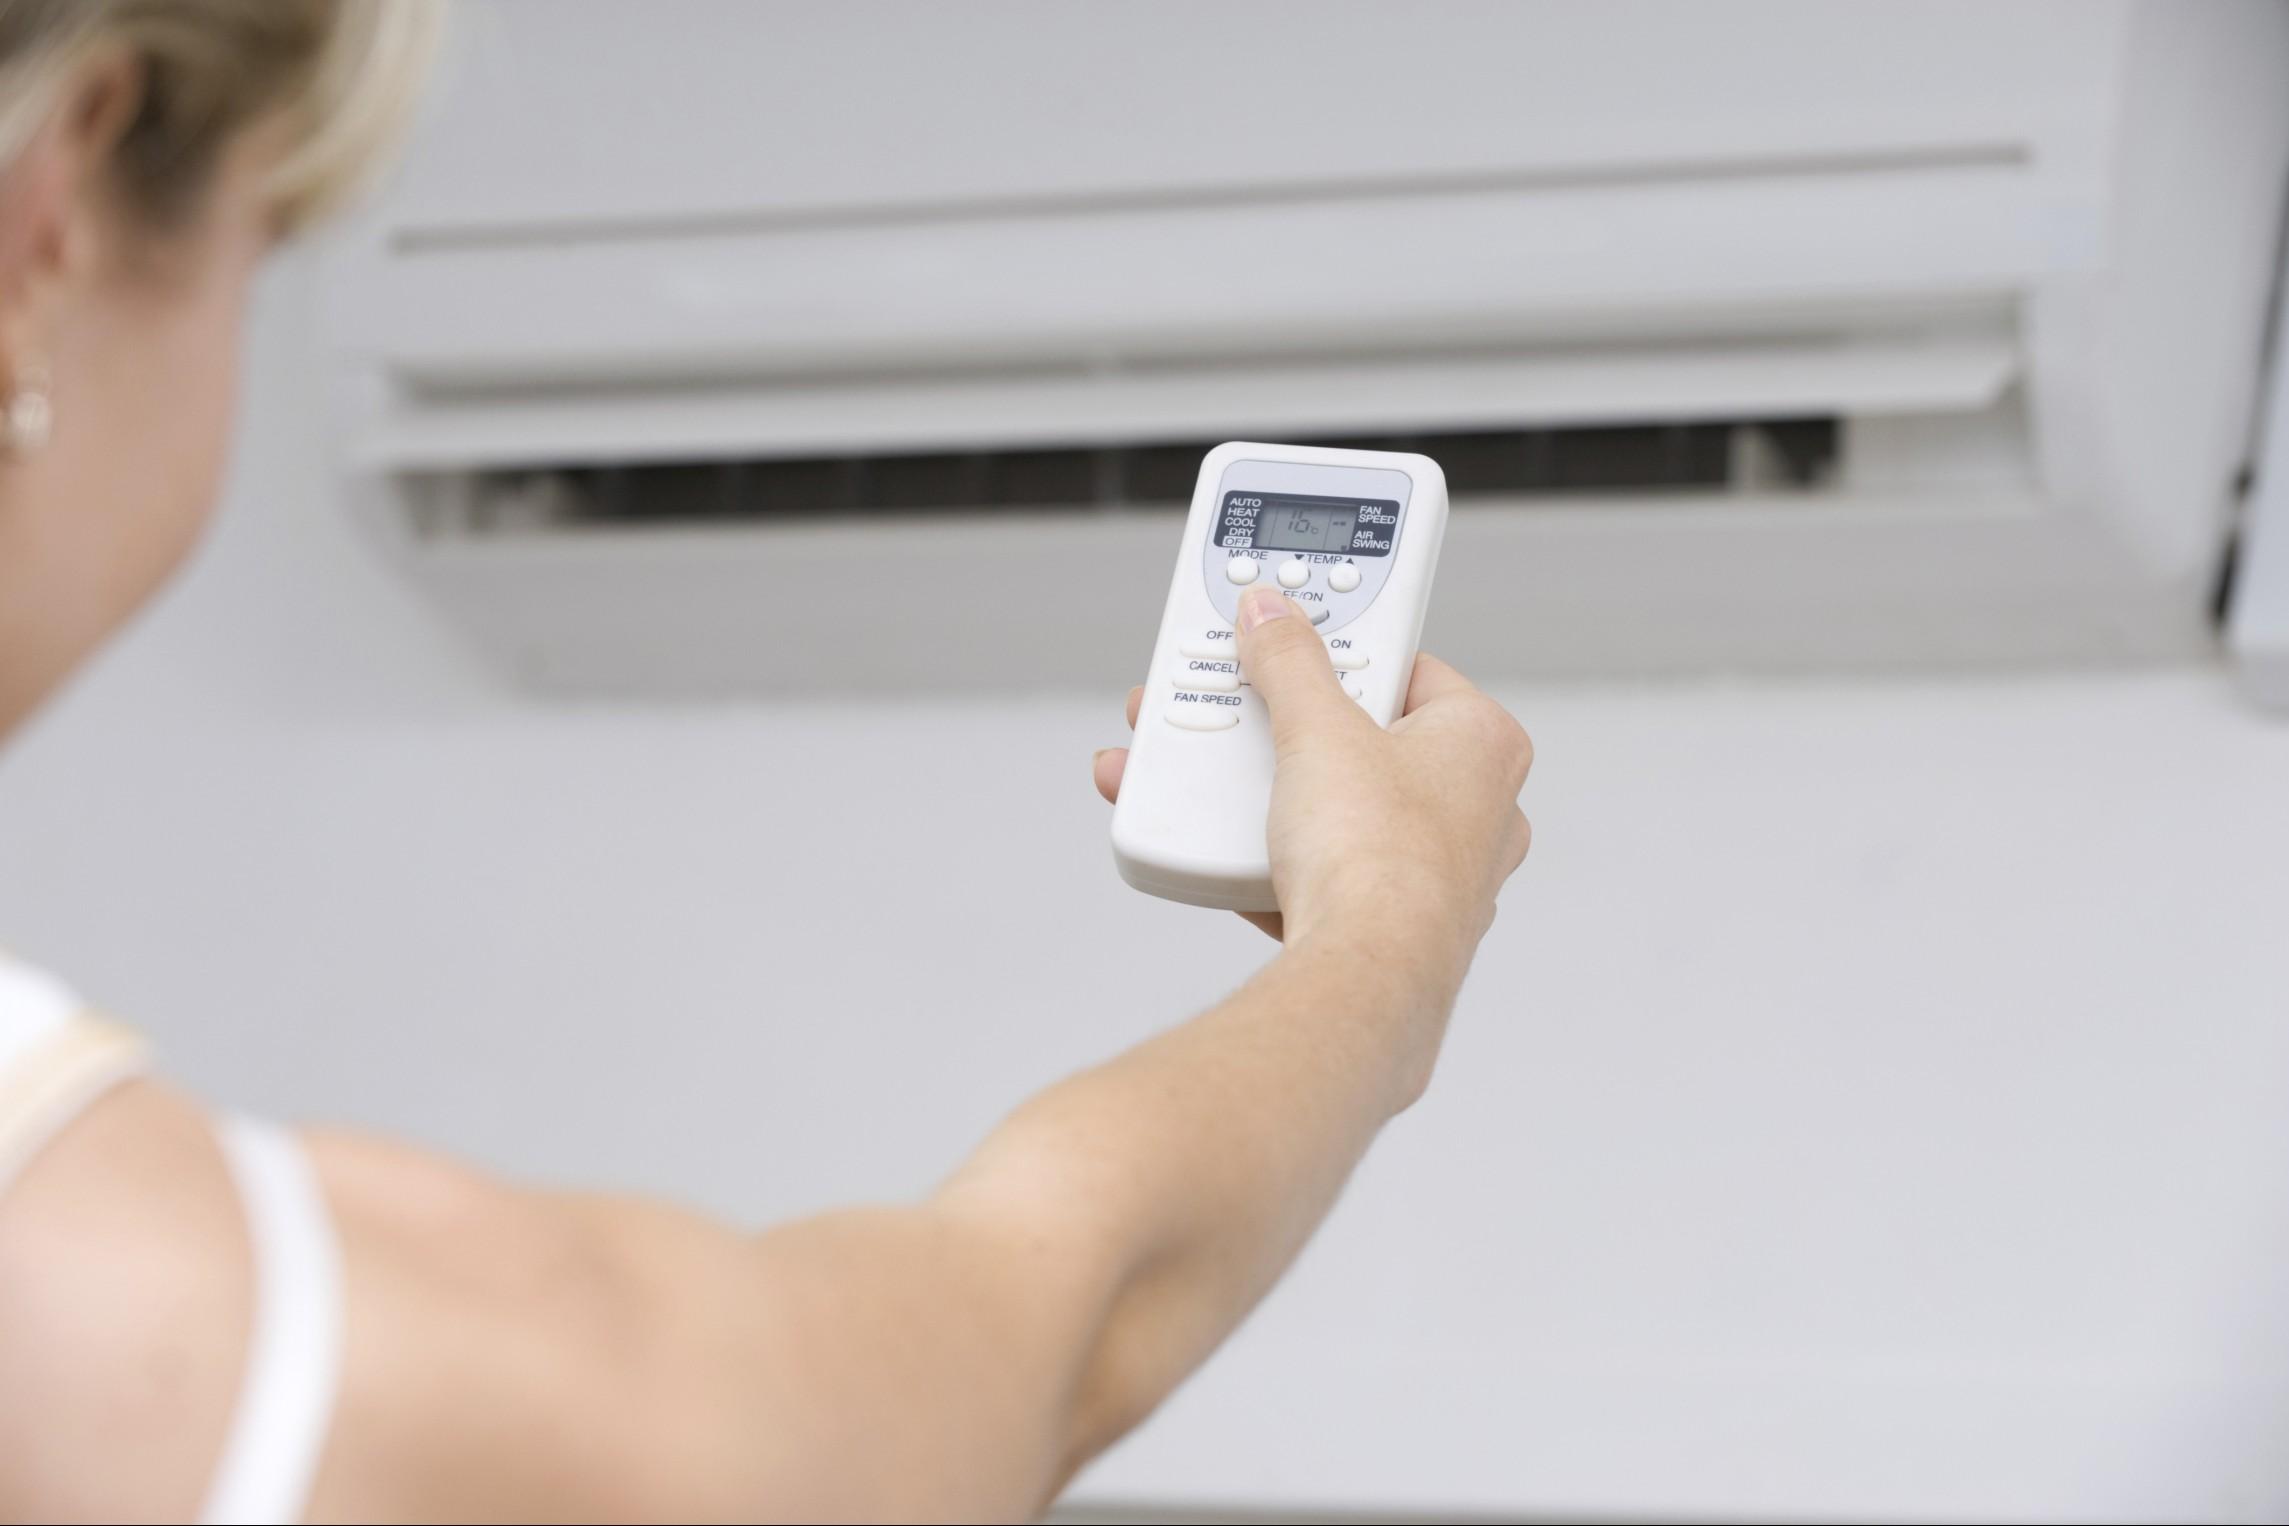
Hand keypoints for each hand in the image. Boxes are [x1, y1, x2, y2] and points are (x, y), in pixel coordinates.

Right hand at [1094, 586, 1531, 967]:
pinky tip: (1225, 854)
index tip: (1290, 654)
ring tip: (1218, 785)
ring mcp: (1441, 873)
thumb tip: (1274, 616)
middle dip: (1290, 734)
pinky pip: (1328, 875)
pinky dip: (1276, 862)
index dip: (1340, 658)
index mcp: (1483, 743)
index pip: (1406, 668)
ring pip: (1346, 813)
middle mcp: (1479, 809)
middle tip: (1244, 719)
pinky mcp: (1396, 923)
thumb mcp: (1316, 730)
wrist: (1363, 977)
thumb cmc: (1376, 859)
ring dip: (1276, 798)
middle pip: (1367, 743)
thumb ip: (1288, 661)